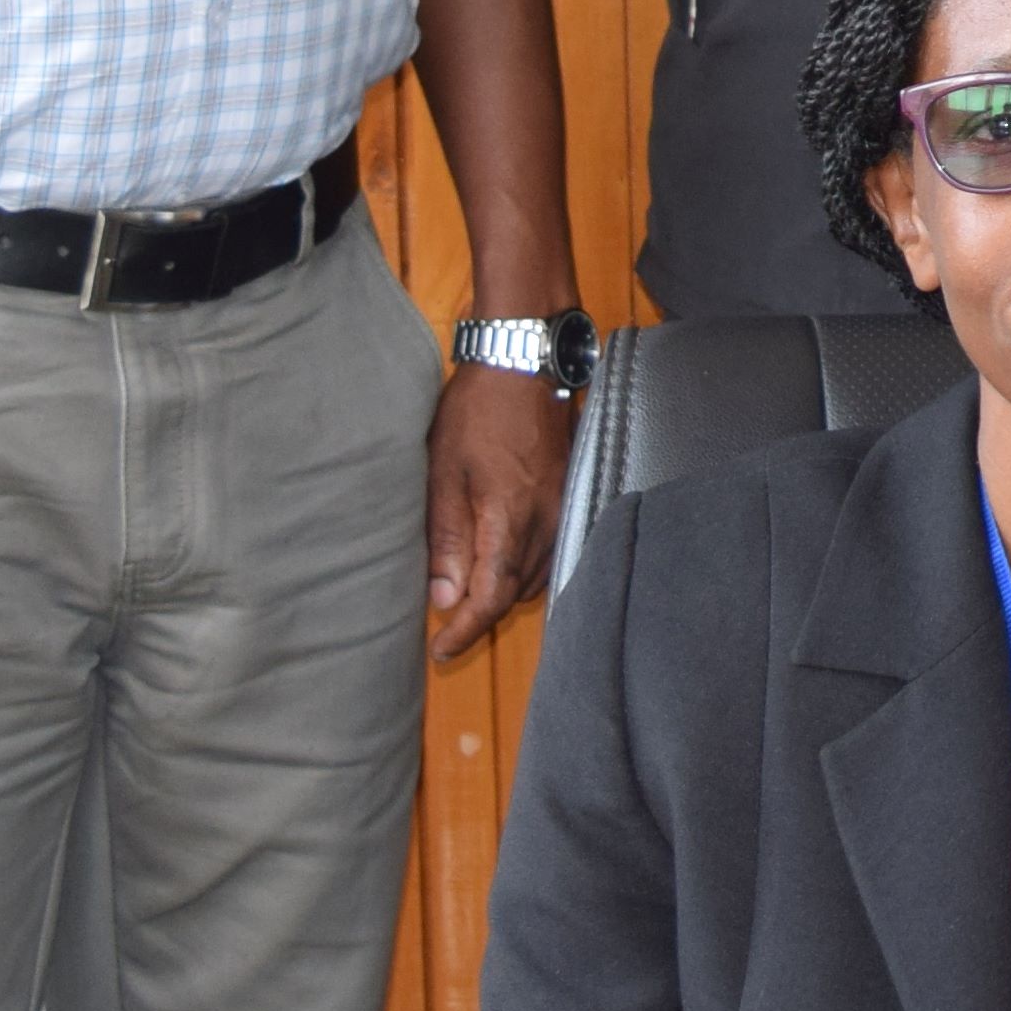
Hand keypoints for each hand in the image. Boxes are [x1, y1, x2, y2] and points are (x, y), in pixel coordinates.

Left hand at [425, 359, 572, 664]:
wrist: (524, 360)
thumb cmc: (478, 411)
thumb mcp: (444, 472)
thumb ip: (446, 539)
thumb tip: (444, 598)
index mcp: (511, 520)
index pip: (492, 598)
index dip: (466, 632)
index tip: (441, 650)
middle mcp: (547, 521)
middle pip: (517, 592)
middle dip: (483, 612)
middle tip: (445, 620)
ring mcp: (563, 506)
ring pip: (538, 574)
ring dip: (505, 590)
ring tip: (469, 590)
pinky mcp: (569, 492)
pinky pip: (552, 548)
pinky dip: (526, 566)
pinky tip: (503, 557)